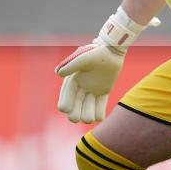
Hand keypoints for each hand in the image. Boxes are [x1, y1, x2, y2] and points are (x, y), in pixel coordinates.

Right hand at [55, 8, 158, 123]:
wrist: (113, 51)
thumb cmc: (97, 52)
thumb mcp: (84, 58)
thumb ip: (72, 65)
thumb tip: (58, 73)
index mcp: (73, 79)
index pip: (66, 95)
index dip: (65, 103)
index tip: (65, 110)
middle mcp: (81, 87)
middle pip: (74, 107)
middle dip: (74, 114)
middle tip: (77, 118)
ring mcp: (92, 91)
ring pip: (87, 110)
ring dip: (87, 115)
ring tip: (91, 116)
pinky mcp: (103, 93)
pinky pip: (100, 108)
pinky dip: (99, 114)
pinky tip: (100, 116)